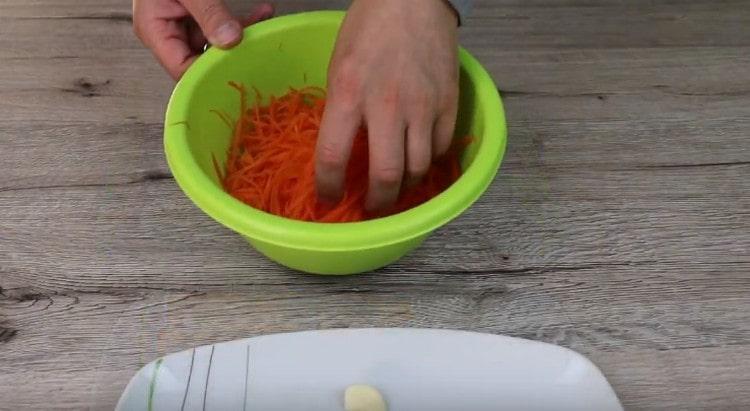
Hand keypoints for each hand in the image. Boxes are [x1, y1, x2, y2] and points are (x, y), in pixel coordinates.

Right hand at [133, 0, 273, 79]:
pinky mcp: (199, 17)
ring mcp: (184, 25)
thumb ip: (208, 13)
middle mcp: (168, 32)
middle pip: (201, 60)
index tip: (234, 67)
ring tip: (263, 24)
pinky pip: (221, 27)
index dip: (207, 73)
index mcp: (154, 31)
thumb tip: (230, 38)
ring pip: (216, 44)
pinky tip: (261, 13)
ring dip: (241, 36)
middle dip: (230, 55)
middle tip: (254, 49)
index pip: (181, 68)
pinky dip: (241, 22)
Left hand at [316, 0, 458, 211]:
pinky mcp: (448, 103)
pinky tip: (418, 161)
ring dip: (405, 188)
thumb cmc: (368, 29)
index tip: (327, 198)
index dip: (328, 188)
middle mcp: (387, 106)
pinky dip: (428, 162)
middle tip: (370, 207)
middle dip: (376, 202)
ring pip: (418, 169)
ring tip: (396, 189)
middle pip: (386, 176)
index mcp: (348, 94)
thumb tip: (345, 150)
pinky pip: (440, 149)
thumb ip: (341, 110)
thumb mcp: (338, 68)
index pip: (333, 157)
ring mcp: (423, 106)